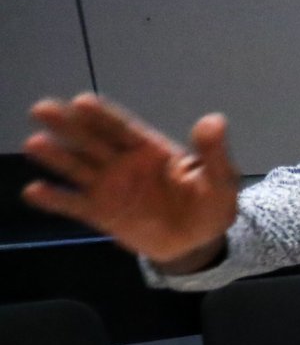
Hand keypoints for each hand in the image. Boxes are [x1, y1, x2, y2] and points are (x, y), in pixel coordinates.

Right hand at [24, 94, 238, 267]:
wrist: (199, 242)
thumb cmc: (209, 204)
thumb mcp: (221, 179)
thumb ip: (214, 153)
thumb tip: (214, 120)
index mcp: (150, 149)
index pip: (123, 128)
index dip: (103, 116)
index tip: (82, 102)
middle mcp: (122, 163)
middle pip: (92, 141)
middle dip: (68, 125)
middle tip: (41, 109)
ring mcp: (109, 187)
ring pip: (78, 168)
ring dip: (56, 156)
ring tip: (33, 144)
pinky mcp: (101, 213)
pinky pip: (75, 205)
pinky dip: (56, 199)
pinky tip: (35, 191)